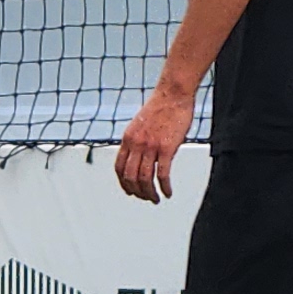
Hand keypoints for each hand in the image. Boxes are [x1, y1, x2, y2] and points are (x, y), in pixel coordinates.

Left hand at [115, 78, 196, 200]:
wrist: (173, 94)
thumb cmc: (161, 107)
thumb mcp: (140, 124)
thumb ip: (138, 141)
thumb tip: (141, 157)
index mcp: (127, 138)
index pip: (119, 168)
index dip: (124, 183)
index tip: (131, 191)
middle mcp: (136, 144)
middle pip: (130, 177)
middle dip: (138, 192)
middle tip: (146, 198)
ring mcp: (150, 146)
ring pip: (145, 179)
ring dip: (150, 194)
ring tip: (156, 199)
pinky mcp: (166, 148)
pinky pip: (162, 175)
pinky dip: (165, 187)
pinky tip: (168, 192)